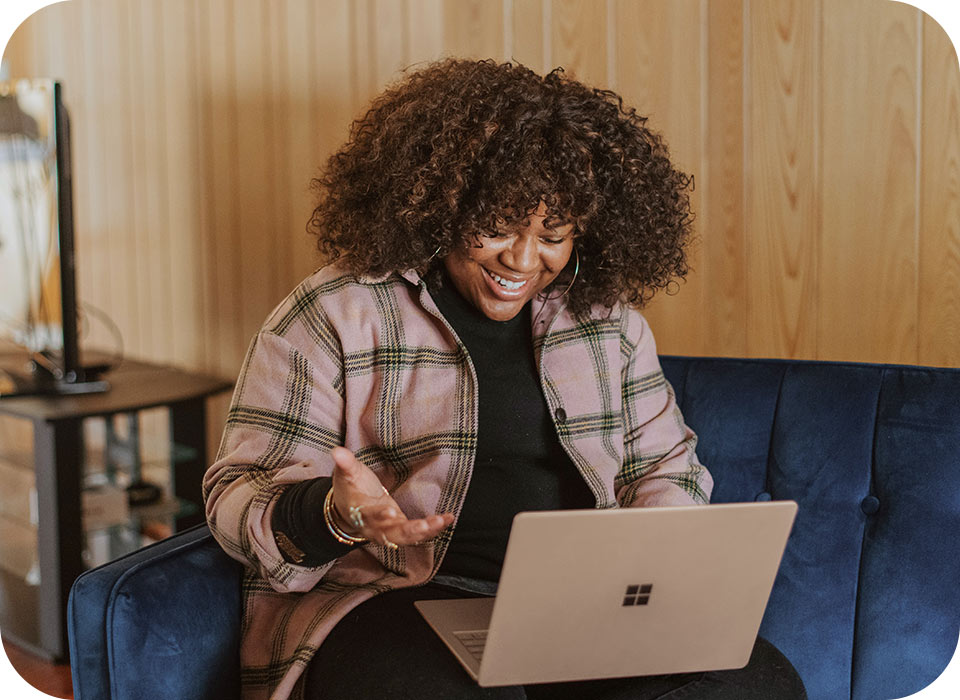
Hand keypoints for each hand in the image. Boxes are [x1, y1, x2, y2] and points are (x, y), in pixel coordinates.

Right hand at [329, 446, 453, 546]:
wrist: (350, 510)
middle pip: (391, 534)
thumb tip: (337, 451)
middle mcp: (375, 527)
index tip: (389, 512)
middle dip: (408, 531)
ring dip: (425, 532)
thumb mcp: (347, 475)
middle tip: (424, 526)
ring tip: (441, 521)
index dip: (378, 516)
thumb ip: (345, 464)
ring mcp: (390, 530)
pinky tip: (448, 519)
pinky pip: (418, 533)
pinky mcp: (401, 529)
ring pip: (407, 537)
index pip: (369, 516)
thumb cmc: (351, 490)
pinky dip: (433, 528)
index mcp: (361, 513)